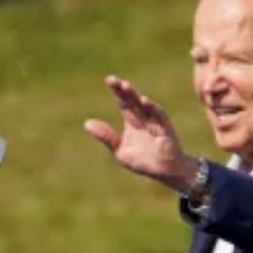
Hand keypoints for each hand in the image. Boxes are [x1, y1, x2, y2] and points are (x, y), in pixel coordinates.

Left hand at [84, 76, 196, 190]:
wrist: (166, 172)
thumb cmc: (144, 161)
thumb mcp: (120, 151)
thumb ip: (107, 137)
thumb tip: (86, 123)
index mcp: (133, 121)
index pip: (124, 102)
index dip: (117, 91)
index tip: (109, 80)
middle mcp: (144, 118)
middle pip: (132, 101)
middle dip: (124, 90)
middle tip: (113, 80)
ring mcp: (155, 123)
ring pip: (144, 106)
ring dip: (135, 96)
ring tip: (125, 86)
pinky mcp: (166, 130)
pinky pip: (159, 117)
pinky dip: (153, 108)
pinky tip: (144, 101)